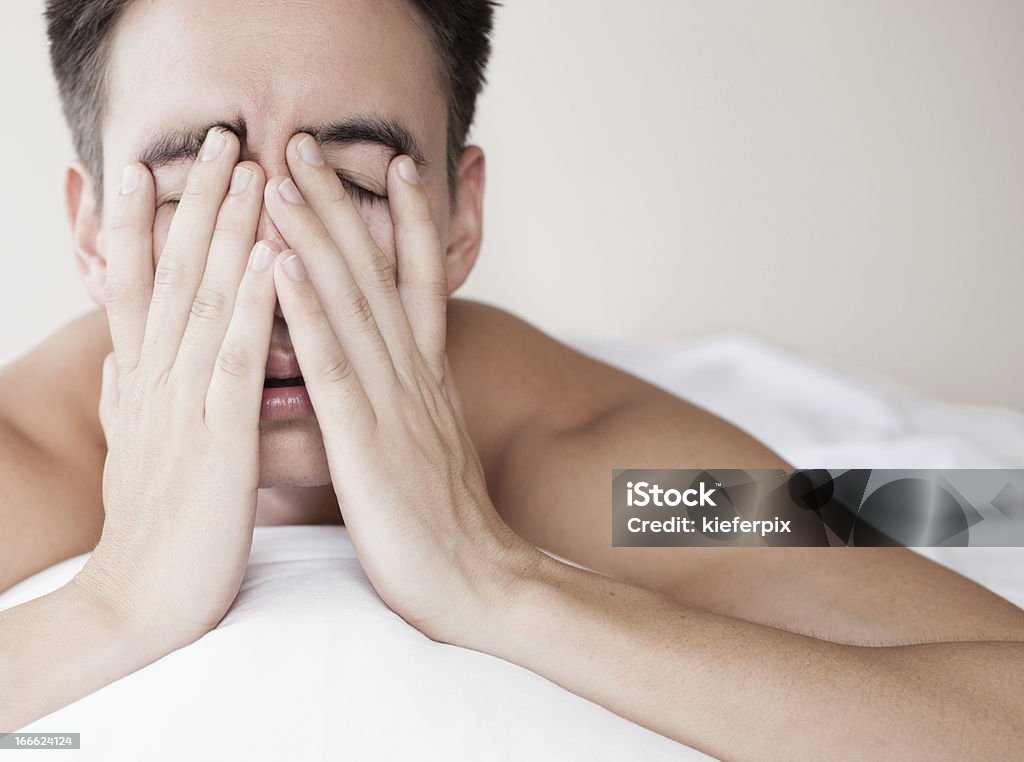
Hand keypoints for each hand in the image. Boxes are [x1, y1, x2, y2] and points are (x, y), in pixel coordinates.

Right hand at [79, 127, 277, 646]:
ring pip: (204, 302)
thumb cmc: (150, 527)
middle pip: (171, 275)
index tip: (147, 166)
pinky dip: (255, 306)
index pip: (136, 287)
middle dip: (194, 203)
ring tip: (248, 169)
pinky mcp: (218, 441)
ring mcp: (184, 407)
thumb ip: (125, 401)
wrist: (141, 602)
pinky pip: (236, 361)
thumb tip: (116, 363)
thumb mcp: (132, 454)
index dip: (139, 223)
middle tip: (217, 137)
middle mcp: (155, 382)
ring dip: (226, 232)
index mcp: (141, 384)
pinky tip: (274, 258)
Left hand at [262, 134, 541, 643]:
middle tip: (306, 142)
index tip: (389, 166)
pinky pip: (334, 365)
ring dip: (316, 236)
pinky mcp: (367, 442)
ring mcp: (394, 403)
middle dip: (340, 203)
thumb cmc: (449, 527)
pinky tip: (281, 266)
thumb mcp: (435, 451)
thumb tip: (397, 384)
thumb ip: (415, 407)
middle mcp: (415, 376)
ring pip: (352, 304)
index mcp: (429, 379)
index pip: (417, 283)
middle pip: (376, 274)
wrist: (483, 584)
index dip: (403, 221)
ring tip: (281, 176)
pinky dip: (307, 310)